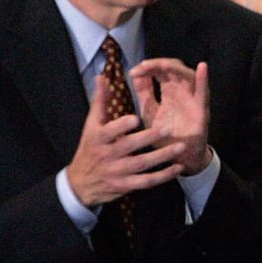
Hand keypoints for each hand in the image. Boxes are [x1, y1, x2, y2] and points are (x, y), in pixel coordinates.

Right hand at [66, 73, 186, 206]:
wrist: (81, 183)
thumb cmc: (90, 147)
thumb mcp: (92, 125)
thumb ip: (100, 101)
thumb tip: (102, 77)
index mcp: (98, 138)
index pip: (109, 131)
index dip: (121, 126)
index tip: (136, 118)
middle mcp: (107, 155)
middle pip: (129, 146)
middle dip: (148, 138)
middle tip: (168, 128)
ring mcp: (118, 172)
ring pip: (142, 164)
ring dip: (162, 156)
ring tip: (180, 146)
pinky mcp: (127, 185)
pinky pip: (147, 181)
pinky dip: (163, 176)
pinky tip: (178, 168)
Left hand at [128, 57, 210, 173]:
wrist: (177, 159)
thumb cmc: (165, 136)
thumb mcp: (149, 112)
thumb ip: (144, 94)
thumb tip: (135, 74)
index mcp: (170, 92)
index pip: (160, 71)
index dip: (148, 67)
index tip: (133, 72)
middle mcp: (182, 92)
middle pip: (173, 69)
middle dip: (157, 64)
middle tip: (143, 67)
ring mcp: (192, 100)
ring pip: (187, 76)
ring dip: (174, 68)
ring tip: (161, 65)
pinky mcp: (201, 111)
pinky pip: (203, 93)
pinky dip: (204, 79)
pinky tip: (202, 67)